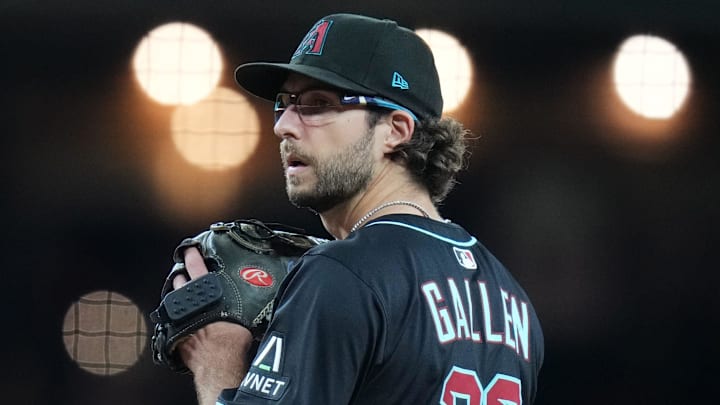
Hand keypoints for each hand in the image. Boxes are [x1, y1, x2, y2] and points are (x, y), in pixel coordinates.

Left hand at [174, 248, 253, 404]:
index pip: (196, 268)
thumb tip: (262, 299)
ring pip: (173, 303)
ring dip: (177, 298)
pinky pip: (172, 324)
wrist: (218, 366)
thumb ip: (245, 305)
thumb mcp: (244, 316)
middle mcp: (190, 305)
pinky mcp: (175, 337)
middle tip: (185, 274)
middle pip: (179, 283)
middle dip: (181, 277)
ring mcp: (180, 321)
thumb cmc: (232, 342)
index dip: (192, 256)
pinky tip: (183, 324)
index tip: (189, 250)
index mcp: (207, 295)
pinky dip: (177, 321)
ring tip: (184, 298)